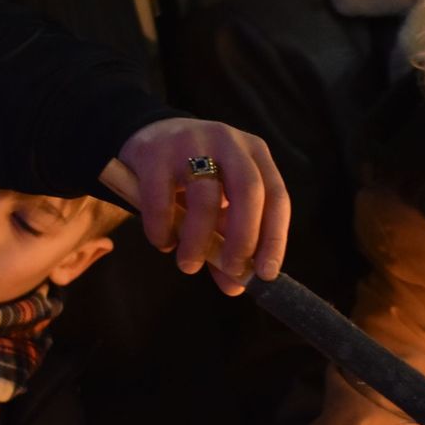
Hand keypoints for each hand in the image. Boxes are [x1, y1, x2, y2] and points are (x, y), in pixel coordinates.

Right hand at [104, 117, 289, 294]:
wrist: (147, 138)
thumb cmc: (193, 179)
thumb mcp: (218, 205)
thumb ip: (228, 241)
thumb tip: (236, 286)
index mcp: (255, 154)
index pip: (277, 197)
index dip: (274, 238)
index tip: (266, 273)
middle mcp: (229, 142)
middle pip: (249, 192)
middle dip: (243, 238)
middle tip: (232, 271)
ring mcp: (192, 142)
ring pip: (204, 197)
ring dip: (198, 240)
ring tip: (188, 265)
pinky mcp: (155, 152)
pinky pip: (161, 199)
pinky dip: (162, 229)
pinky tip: (163, 243)